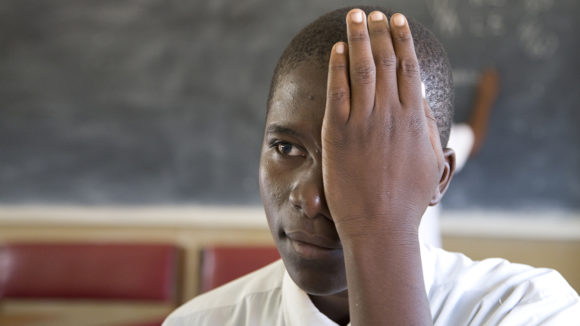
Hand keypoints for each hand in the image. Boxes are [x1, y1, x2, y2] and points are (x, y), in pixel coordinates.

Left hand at [321, 10, 443, 238]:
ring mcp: (364, 122)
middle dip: (379, 32)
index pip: (409, 69)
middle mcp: (391, 114)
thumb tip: (425, 105)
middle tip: (373, 12)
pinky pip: (337, 91)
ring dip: (358, 38)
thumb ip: (428, 130)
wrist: (380, 226)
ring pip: (362, 69)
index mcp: (415, 119)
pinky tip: (336, 49)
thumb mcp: (429, 162)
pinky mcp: (339, 133)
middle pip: (386, 61)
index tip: (398, 21)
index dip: (403, 41)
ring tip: (355, 16)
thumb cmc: (407, 199)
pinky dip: (337, 67)